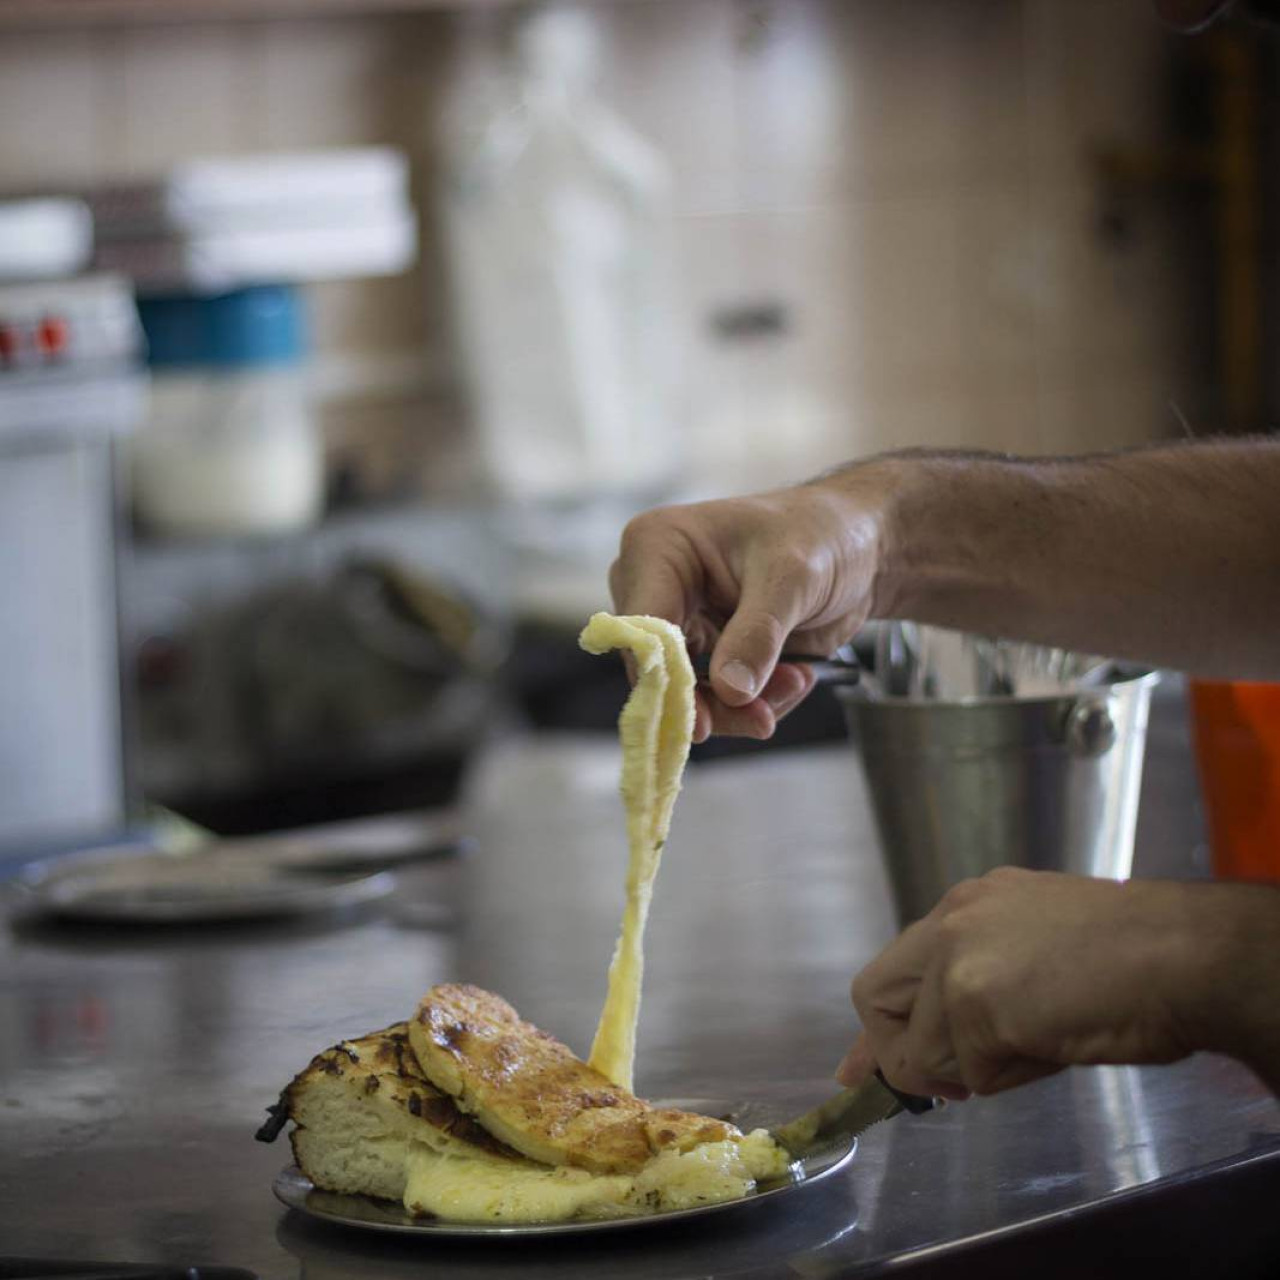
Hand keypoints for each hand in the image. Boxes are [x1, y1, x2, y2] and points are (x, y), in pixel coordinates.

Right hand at [609, 478, 888, 741]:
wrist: (857, 547)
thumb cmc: (820, 533)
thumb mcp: (794, 576)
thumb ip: (759, 632)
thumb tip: (730, 689)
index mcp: (657, 546)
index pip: (639, 626)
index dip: (663, 676)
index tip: (701, 721)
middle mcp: (656, 588)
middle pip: (659, 671)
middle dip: (716, 701)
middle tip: (764, 717)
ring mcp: (681, 624)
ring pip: (689, 696)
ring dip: (744, 706)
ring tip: (798, 682)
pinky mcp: (708, 654)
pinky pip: (718, 701)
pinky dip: (757, 703)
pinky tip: (795, 678)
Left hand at [834, 868, 1248, 1100]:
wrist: (1183, 954)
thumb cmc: (1132, 959)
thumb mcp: (1032, 951)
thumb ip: (974, 983)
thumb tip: (934, 1050)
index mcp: (965, 905)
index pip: (892, 968)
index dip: (880, 1027)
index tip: (863, 1070)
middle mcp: (949, 922)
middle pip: (874, 999)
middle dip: (897, 1053)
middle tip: (947, 1084)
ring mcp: (956, 961)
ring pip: (922, 1051)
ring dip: (974, 1071)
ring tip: (1039, 1044)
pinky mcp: (974, 1005)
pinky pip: (971, 1076)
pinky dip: (1010, 1079)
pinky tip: (1053, 1047)